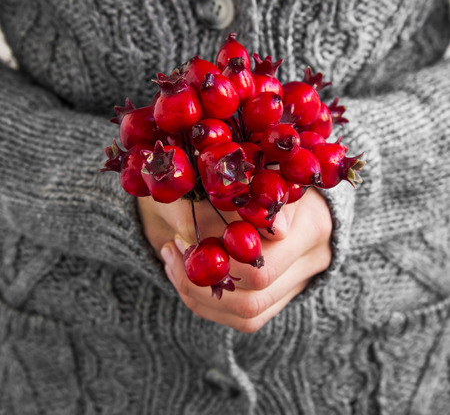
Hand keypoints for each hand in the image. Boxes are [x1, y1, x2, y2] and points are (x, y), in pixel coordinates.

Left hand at [137, 187, 331, 332]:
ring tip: (173, 262)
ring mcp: (299, 284)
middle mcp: (313, 260)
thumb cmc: (268, 178)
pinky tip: (185, 280)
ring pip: (249, 313)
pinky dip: (210, 306)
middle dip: (205, 274)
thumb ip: (261, 193)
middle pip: (257, 288)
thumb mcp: (262, 174)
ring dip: (200, 294)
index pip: (266, 252)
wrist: (290, 198)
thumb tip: (274, 228)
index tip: (183, 236)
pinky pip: (246, 320)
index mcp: (313, 225)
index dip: (220, 251)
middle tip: (174, 246)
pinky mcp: (282, 300)